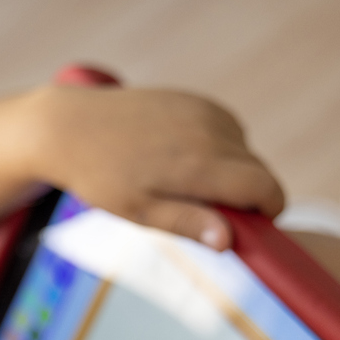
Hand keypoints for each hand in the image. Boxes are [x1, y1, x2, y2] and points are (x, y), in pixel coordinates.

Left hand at [28, 85, 284, 249]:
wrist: (70, 127)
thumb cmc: (101, 177)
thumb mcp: (139, 212)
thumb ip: (187, 224)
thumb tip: (229, 240)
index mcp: (198, 164)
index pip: (265, 187)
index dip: (268, 211)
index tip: (253, 227)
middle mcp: (208, 131)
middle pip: (258, 170)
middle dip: (246, 194)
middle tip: (204, 211)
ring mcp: (202, 110)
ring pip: (244, 149)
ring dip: (231, 169)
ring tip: (185, 182)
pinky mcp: (194, 99)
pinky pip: (228, 129)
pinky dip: (218, 147)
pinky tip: (182, 157)